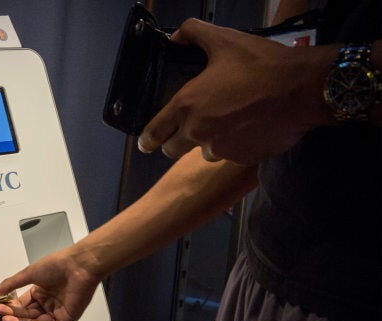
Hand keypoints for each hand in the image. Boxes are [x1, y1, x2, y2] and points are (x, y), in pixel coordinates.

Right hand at [0, 248, 99, 320]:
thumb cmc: (56, 265)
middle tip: (0, 314)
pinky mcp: (67, 319)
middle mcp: (49, 304)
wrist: (78, 265)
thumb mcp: (30, 273)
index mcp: (41, 292)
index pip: (22, 306)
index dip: (10, 309)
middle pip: (28, 316)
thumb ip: (11, 284)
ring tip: (9, 320)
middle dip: (13, 316)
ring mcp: (58, 312)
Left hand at [137, 18, 336, 164]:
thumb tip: (176, 36)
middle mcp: (198, 133)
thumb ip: (193, 34)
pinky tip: (247, 128)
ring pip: (203, 153)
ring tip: (225, 123)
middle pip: (172, 150)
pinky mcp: (242, 159)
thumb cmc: (261, 64)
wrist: (303, 89)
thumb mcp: (224, 40)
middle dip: (175, 142)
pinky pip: (230, 156)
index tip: (146, 143)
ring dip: (208, 143)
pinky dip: (234, 146)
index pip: (153, 134)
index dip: (146, 140)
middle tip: (187, 131)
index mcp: (186, 106)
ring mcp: (220, 149)